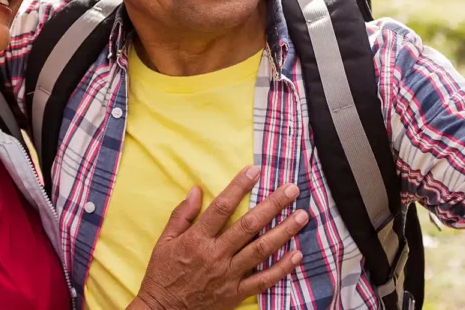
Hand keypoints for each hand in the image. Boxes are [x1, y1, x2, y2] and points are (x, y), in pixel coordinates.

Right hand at [132, 166, 306, 309]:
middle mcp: (216, 255)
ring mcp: (228, 275)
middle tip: (291, 190)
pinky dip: (282, 268)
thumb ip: (182, 214)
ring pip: (261, 250)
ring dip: (284, 231)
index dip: (239, 186)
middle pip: (249, 225)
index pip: (221, 207)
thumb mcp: (165, 241)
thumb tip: (197, 189)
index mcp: (197, 239)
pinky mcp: (235, 293)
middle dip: (272, 205)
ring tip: (302, 216)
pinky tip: (297, 254)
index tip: (254, 171)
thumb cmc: (163, 273)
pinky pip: (263, 280)